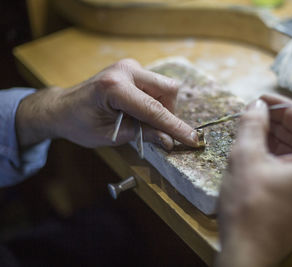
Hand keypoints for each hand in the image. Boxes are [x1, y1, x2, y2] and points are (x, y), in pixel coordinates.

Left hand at [16, 59, 199, 148]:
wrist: (62, 107)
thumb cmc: (80, 124)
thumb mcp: (111, 136)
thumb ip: (143, 135)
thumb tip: (170, 141)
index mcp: (114, 87)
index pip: (155, 109)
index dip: (176, 127)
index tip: (193, 140)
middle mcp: (125, 70)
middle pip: (168, 89)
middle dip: (169, 113)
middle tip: (156, 130)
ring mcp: (130, 66)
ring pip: (164, 87)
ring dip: (161, 108)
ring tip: (139, 120)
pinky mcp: (132, 69)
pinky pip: (156, 85)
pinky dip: (154, 102)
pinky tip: (138, 111)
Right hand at [216, 94, 291, 266]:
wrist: (246, 253)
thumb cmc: (248, 205)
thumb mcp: (246, 157)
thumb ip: (253, 124)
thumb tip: (257, 105)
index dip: (282, 106)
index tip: (260, 99)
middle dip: (278, 124)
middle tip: (253, 115)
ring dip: (278, 141)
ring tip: (253, 132)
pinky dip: (281, 160)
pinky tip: (260, 153)